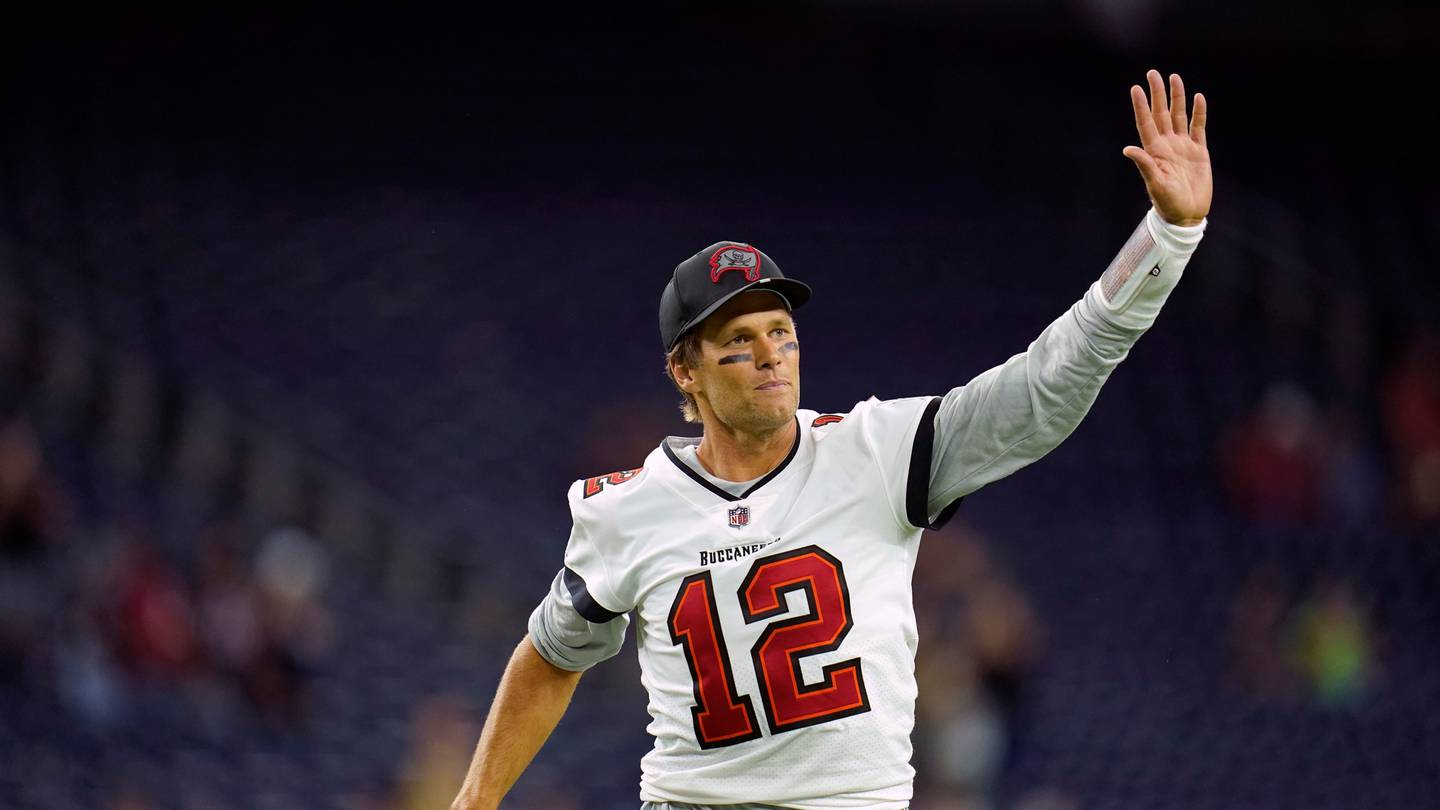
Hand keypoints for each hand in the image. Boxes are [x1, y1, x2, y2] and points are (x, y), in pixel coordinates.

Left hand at [1123, 69, 1211, 226]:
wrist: (1186, 214)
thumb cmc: (1167, 202)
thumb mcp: (1155, 183)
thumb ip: (1144, 164)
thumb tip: (1127, 149)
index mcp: (1154, 151)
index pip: (1146, 123)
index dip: (1141, 106)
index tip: (1136, 88)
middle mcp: (1167, 145)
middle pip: (1161, 113)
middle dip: (1158, 93)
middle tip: (1153, 73)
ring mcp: (1183, 146)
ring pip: (1179, 116)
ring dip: (1177, 97)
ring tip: (1174, 77)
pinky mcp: (1199, 151)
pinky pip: (1199, 127)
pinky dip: (1199, 113)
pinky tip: (1198, 98)